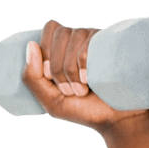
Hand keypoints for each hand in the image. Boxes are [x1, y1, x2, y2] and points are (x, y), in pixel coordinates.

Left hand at [22, 19, 148, 133]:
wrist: (117, 119)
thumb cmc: (83, 110)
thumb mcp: (50, 100)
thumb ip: (32, 78)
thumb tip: (30, 45)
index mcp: (65, 49)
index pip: (50, 29)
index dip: (44, 49)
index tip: (47, 76)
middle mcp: (82, 40)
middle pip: (60, 34)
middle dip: (57, 66)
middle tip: (67, 90)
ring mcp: (100, 41)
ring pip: (75, 36)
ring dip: (70, 70)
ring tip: (81, 90)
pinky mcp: (114, 46)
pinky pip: (89, 45)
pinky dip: (83, 64)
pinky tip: (89, 80)